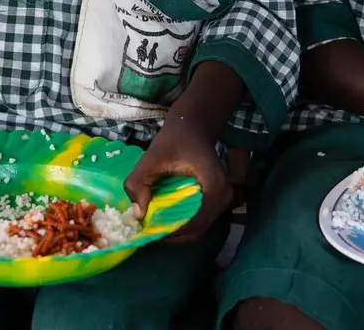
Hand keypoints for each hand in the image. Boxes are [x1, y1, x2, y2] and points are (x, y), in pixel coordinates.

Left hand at [124, 120, 229, 243]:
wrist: (193, 128)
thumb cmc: (174, 141)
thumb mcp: (150, 158)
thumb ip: (139, 183)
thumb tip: (139, 215)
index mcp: (212, 185)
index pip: (194, 221)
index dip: (170, 231)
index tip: (148, 230)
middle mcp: (224, 196)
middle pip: (197, 229)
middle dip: (172, 234)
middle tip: (149, 232)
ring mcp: (224, 199)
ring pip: (199, 227)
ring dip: (177, 231)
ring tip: (155, 226)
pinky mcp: (218, 200)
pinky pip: (201, 220)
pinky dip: (184, 224)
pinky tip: (166, 218)